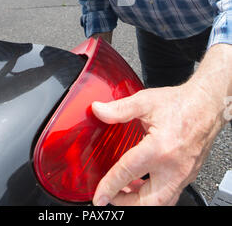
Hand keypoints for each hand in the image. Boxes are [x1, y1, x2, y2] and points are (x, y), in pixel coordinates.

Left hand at [91, 81, 221, 205]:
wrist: (206, 105)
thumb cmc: (180, 103)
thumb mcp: (145, 102)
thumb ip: (119, 109)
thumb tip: (99, 110)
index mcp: (159, 149)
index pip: (127, 173)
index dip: (109, 186)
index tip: (99, 196)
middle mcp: (173, 167)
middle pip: (147, 201)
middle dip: (126, 203)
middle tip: (111, 196)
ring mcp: (183, 174)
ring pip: (161, 202)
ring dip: (141, 200)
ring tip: (125, 190)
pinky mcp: (189, 174)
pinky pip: (170, 193)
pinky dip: (154, 193)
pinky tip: (143, 182)